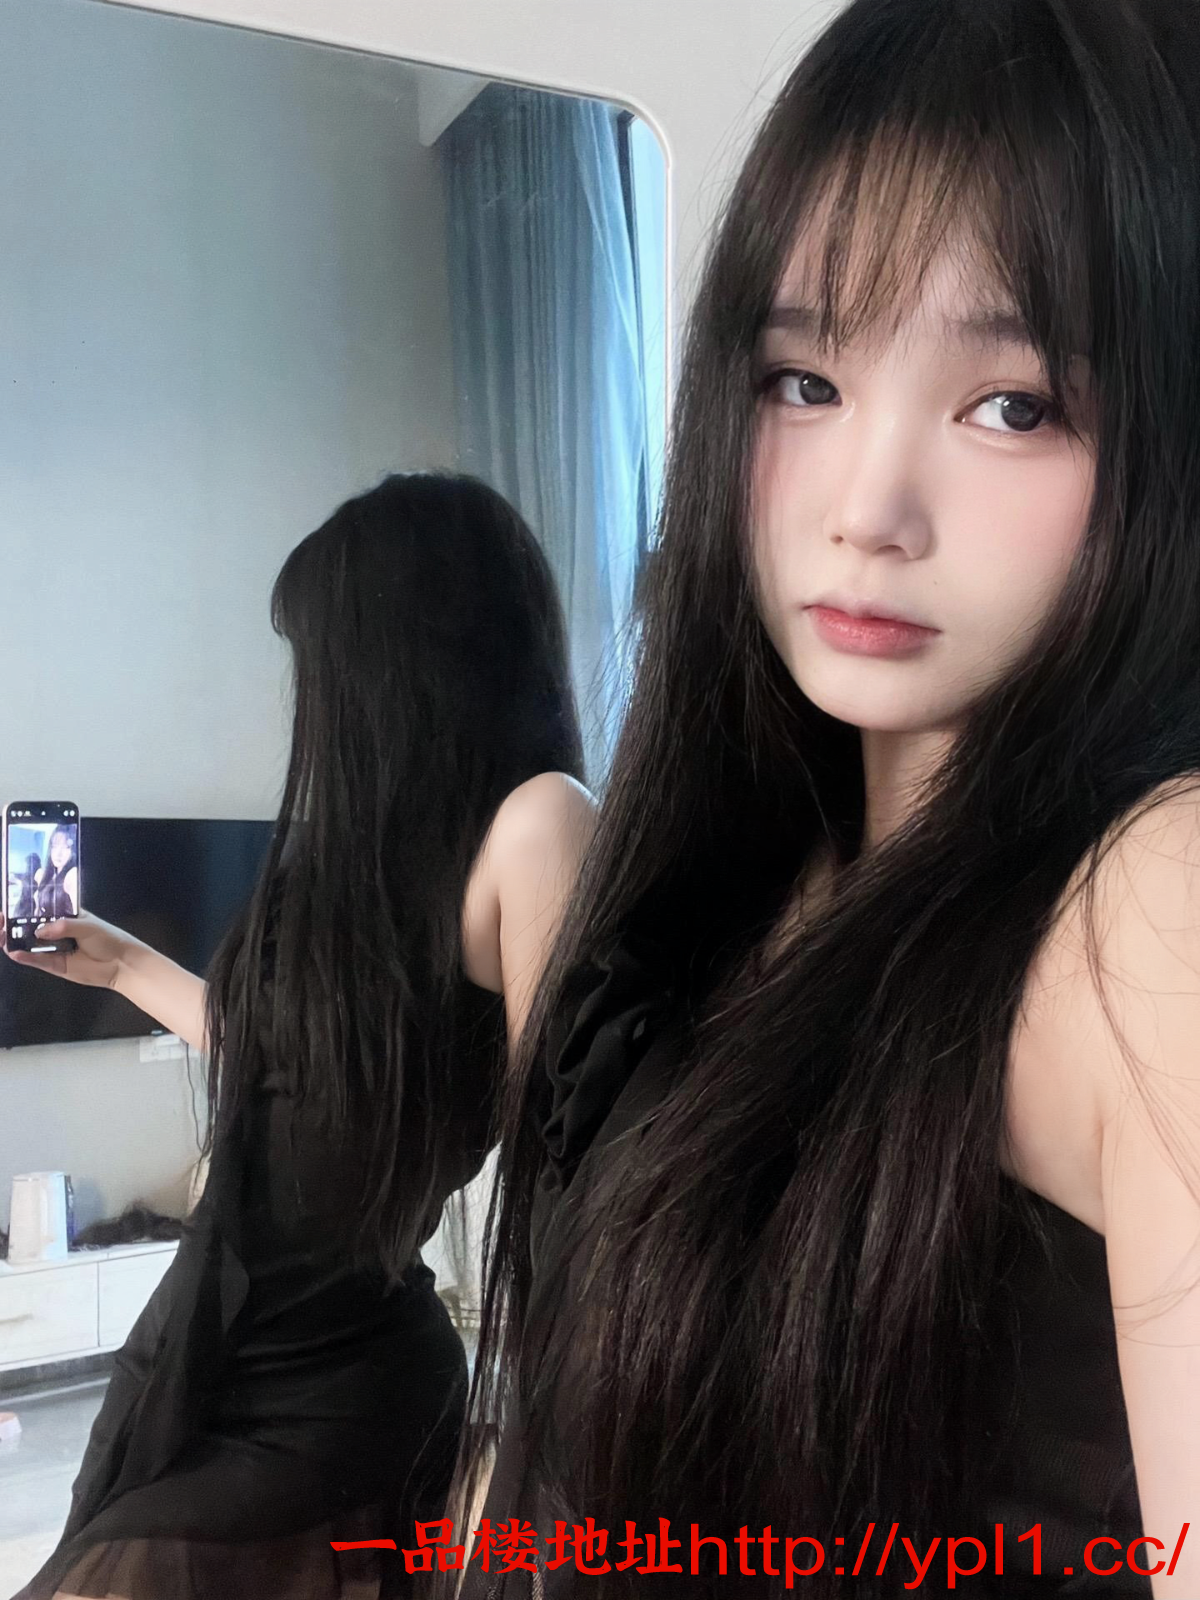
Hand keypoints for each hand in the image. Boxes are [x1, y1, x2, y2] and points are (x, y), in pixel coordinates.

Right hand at [1, 909, 139, 988]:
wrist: (122, 964)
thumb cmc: (108, 939)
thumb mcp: (88, 926)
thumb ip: (63, 927)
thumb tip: (38, 931)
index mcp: (66, 917)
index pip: (42, 910)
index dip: (25, 907)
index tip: (9, 904)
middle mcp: (56, 932)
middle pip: (30, 927)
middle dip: (14, 923)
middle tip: (0, 920)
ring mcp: (54, 949)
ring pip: (29, 944)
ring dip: (13, 939)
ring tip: (0, 933)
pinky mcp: (55, 965)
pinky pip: (36, 960)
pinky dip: (24, 957)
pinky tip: (13, 951)